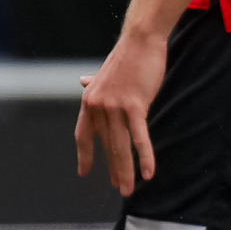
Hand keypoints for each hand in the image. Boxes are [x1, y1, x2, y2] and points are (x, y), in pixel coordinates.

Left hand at [75, 25, 168, 194]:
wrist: (140, 40)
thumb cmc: (126, 57)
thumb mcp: (105, 74)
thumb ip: (94, 82)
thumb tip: (82, 81)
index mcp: (89, 101)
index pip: (82, 135)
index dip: (84, 155)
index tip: (84, 172)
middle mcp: (98, 106)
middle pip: (106, 146)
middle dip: (113, 170)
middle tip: (120, 189)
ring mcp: (115, 107)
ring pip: (121, 147)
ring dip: (126, 171)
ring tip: (130, 189)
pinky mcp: (135, 105)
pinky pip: (139, 137)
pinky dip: (145, 157)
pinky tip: (148, 173)